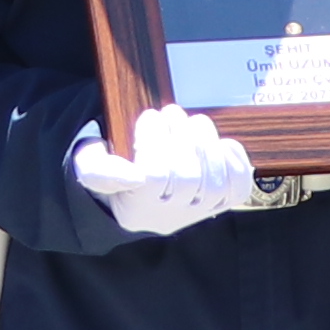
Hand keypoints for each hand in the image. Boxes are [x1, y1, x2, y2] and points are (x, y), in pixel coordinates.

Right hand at [75, 105, 259, 238]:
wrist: (135, 195)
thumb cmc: (113, 171)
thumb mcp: (92, 168)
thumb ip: (99, 170)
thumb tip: (134, 176)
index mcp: (135, 209)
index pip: (153, 177)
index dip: (155, 140)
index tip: (149, 116)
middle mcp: (169, 217)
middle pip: (186, 178)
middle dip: (181, 137)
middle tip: (171, 112)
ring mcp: (197, 212)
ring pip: (213, 183)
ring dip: (207, 143)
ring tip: (193, 122)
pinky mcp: (218, 203)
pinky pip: (237, 188)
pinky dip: (235, 162)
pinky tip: (221, 143)